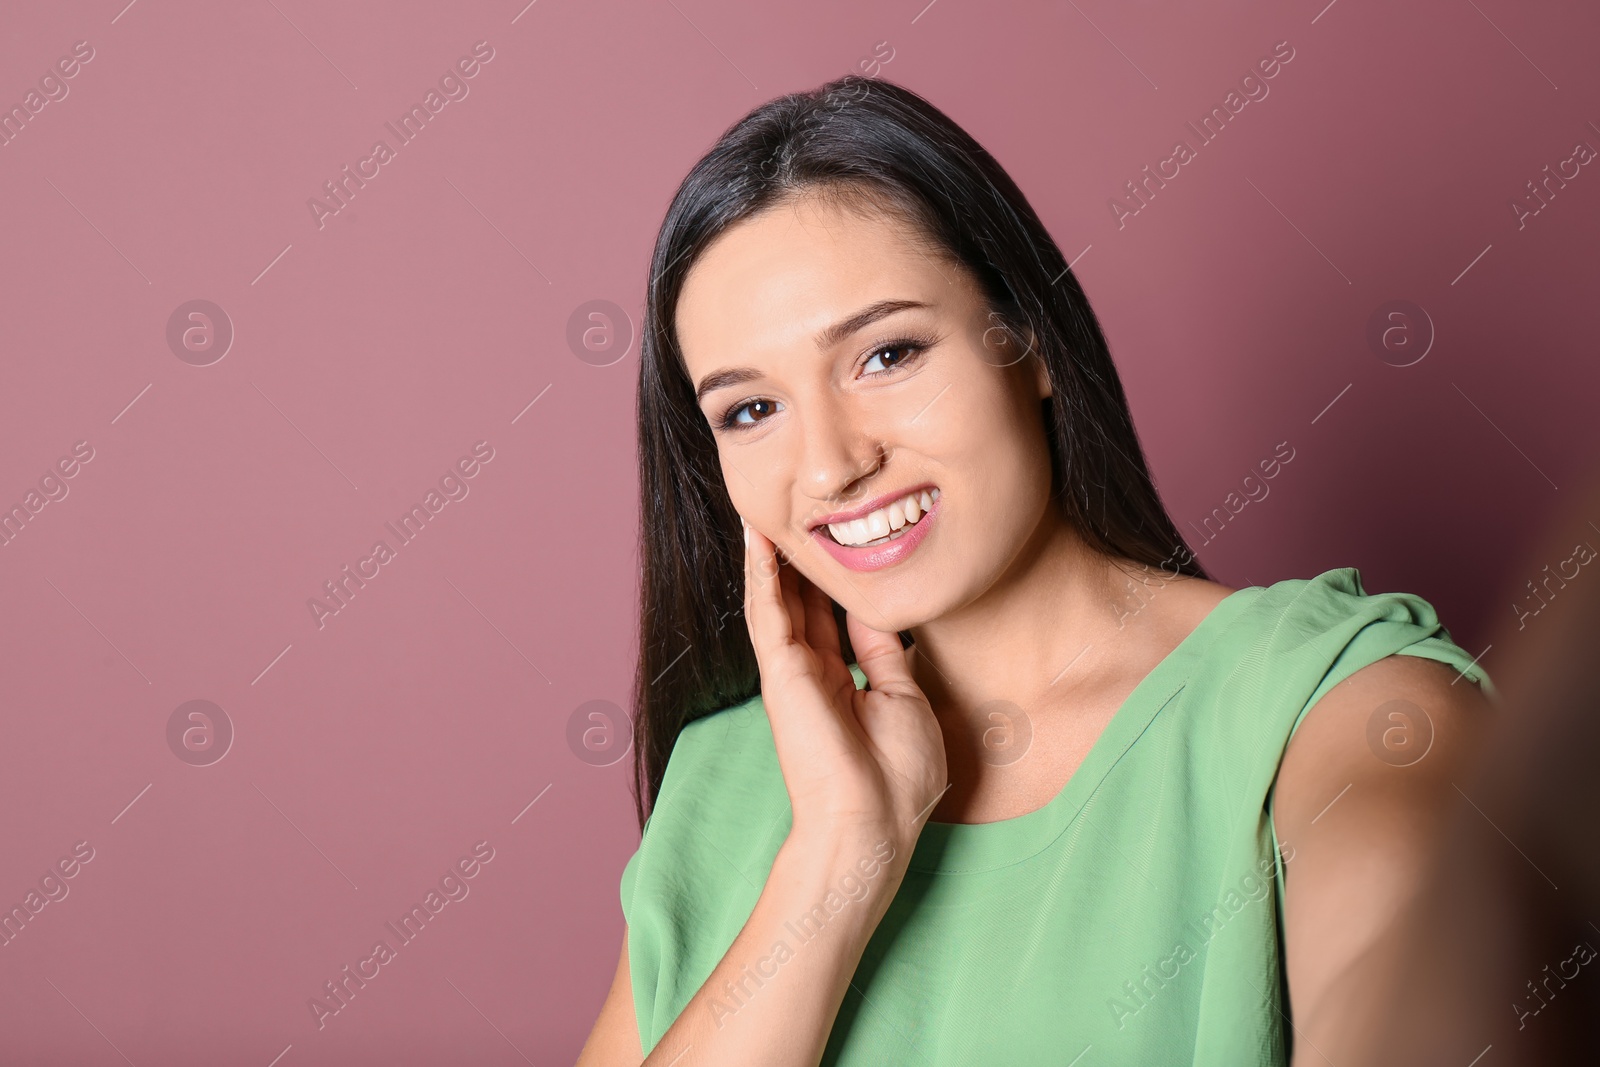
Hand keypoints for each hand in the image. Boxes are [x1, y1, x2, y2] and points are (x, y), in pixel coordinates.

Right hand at [741, 517, 947, 853]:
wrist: (872, 820)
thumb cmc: (898, 776)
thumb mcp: (905, 698)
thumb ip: (884, 652)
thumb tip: (878, 612)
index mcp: (846, 681)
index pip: (836, 616)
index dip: (835, 579)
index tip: (841, 540)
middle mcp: (815, 672)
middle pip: (804, 600)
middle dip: (801, 558)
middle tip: (801, 509)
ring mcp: (793, 671)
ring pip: (779, 599)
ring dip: (772, 555)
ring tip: (767, 508)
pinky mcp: (780, 672)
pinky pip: (767, 612)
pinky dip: (761, 573)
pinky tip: (758, 537)